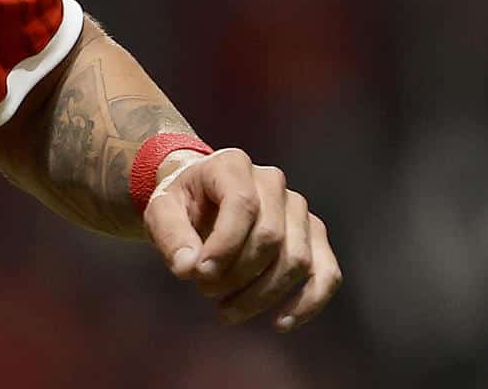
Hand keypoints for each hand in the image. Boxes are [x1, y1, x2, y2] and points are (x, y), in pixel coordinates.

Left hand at [143, 147, 341, 332]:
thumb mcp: (161, 211)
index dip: (224, 245)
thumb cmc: (182, 204)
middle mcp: (272, 182)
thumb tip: (188, 268)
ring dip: (262, 295)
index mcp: (233, 165)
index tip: (199, 275)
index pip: (242, 204)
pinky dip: (307, 304)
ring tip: (226, 309)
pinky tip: (279, 323)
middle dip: (238, 274)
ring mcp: (298, 209)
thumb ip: (170, 235)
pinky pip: (326, 274)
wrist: (200, 200)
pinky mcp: (314, 237)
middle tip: (205, 291)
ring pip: (297, 260)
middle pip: (271, 237)